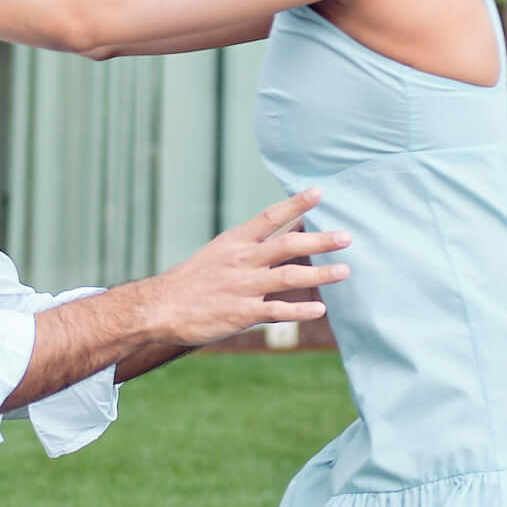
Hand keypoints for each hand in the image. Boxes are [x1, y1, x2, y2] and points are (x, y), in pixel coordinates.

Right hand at [147, 190, 348, 346]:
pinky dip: (300, 310)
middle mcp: (241, 260)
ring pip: (289, 277)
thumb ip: (250, 245)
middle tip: (346, 236)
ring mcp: (243, 287)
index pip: (269, 216)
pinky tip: (321, 310)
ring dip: (320, 273)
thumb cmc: (192, 280)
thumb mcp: (218, 253)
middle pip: (287, 245)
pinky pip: (278, 311)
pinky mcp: (242, 313)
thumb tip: (286, 231)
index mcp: (234, 242)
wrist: (160, 307)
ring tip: (344, 271)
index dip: (295, 204)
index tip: (318, 193)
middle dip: (319, 240)